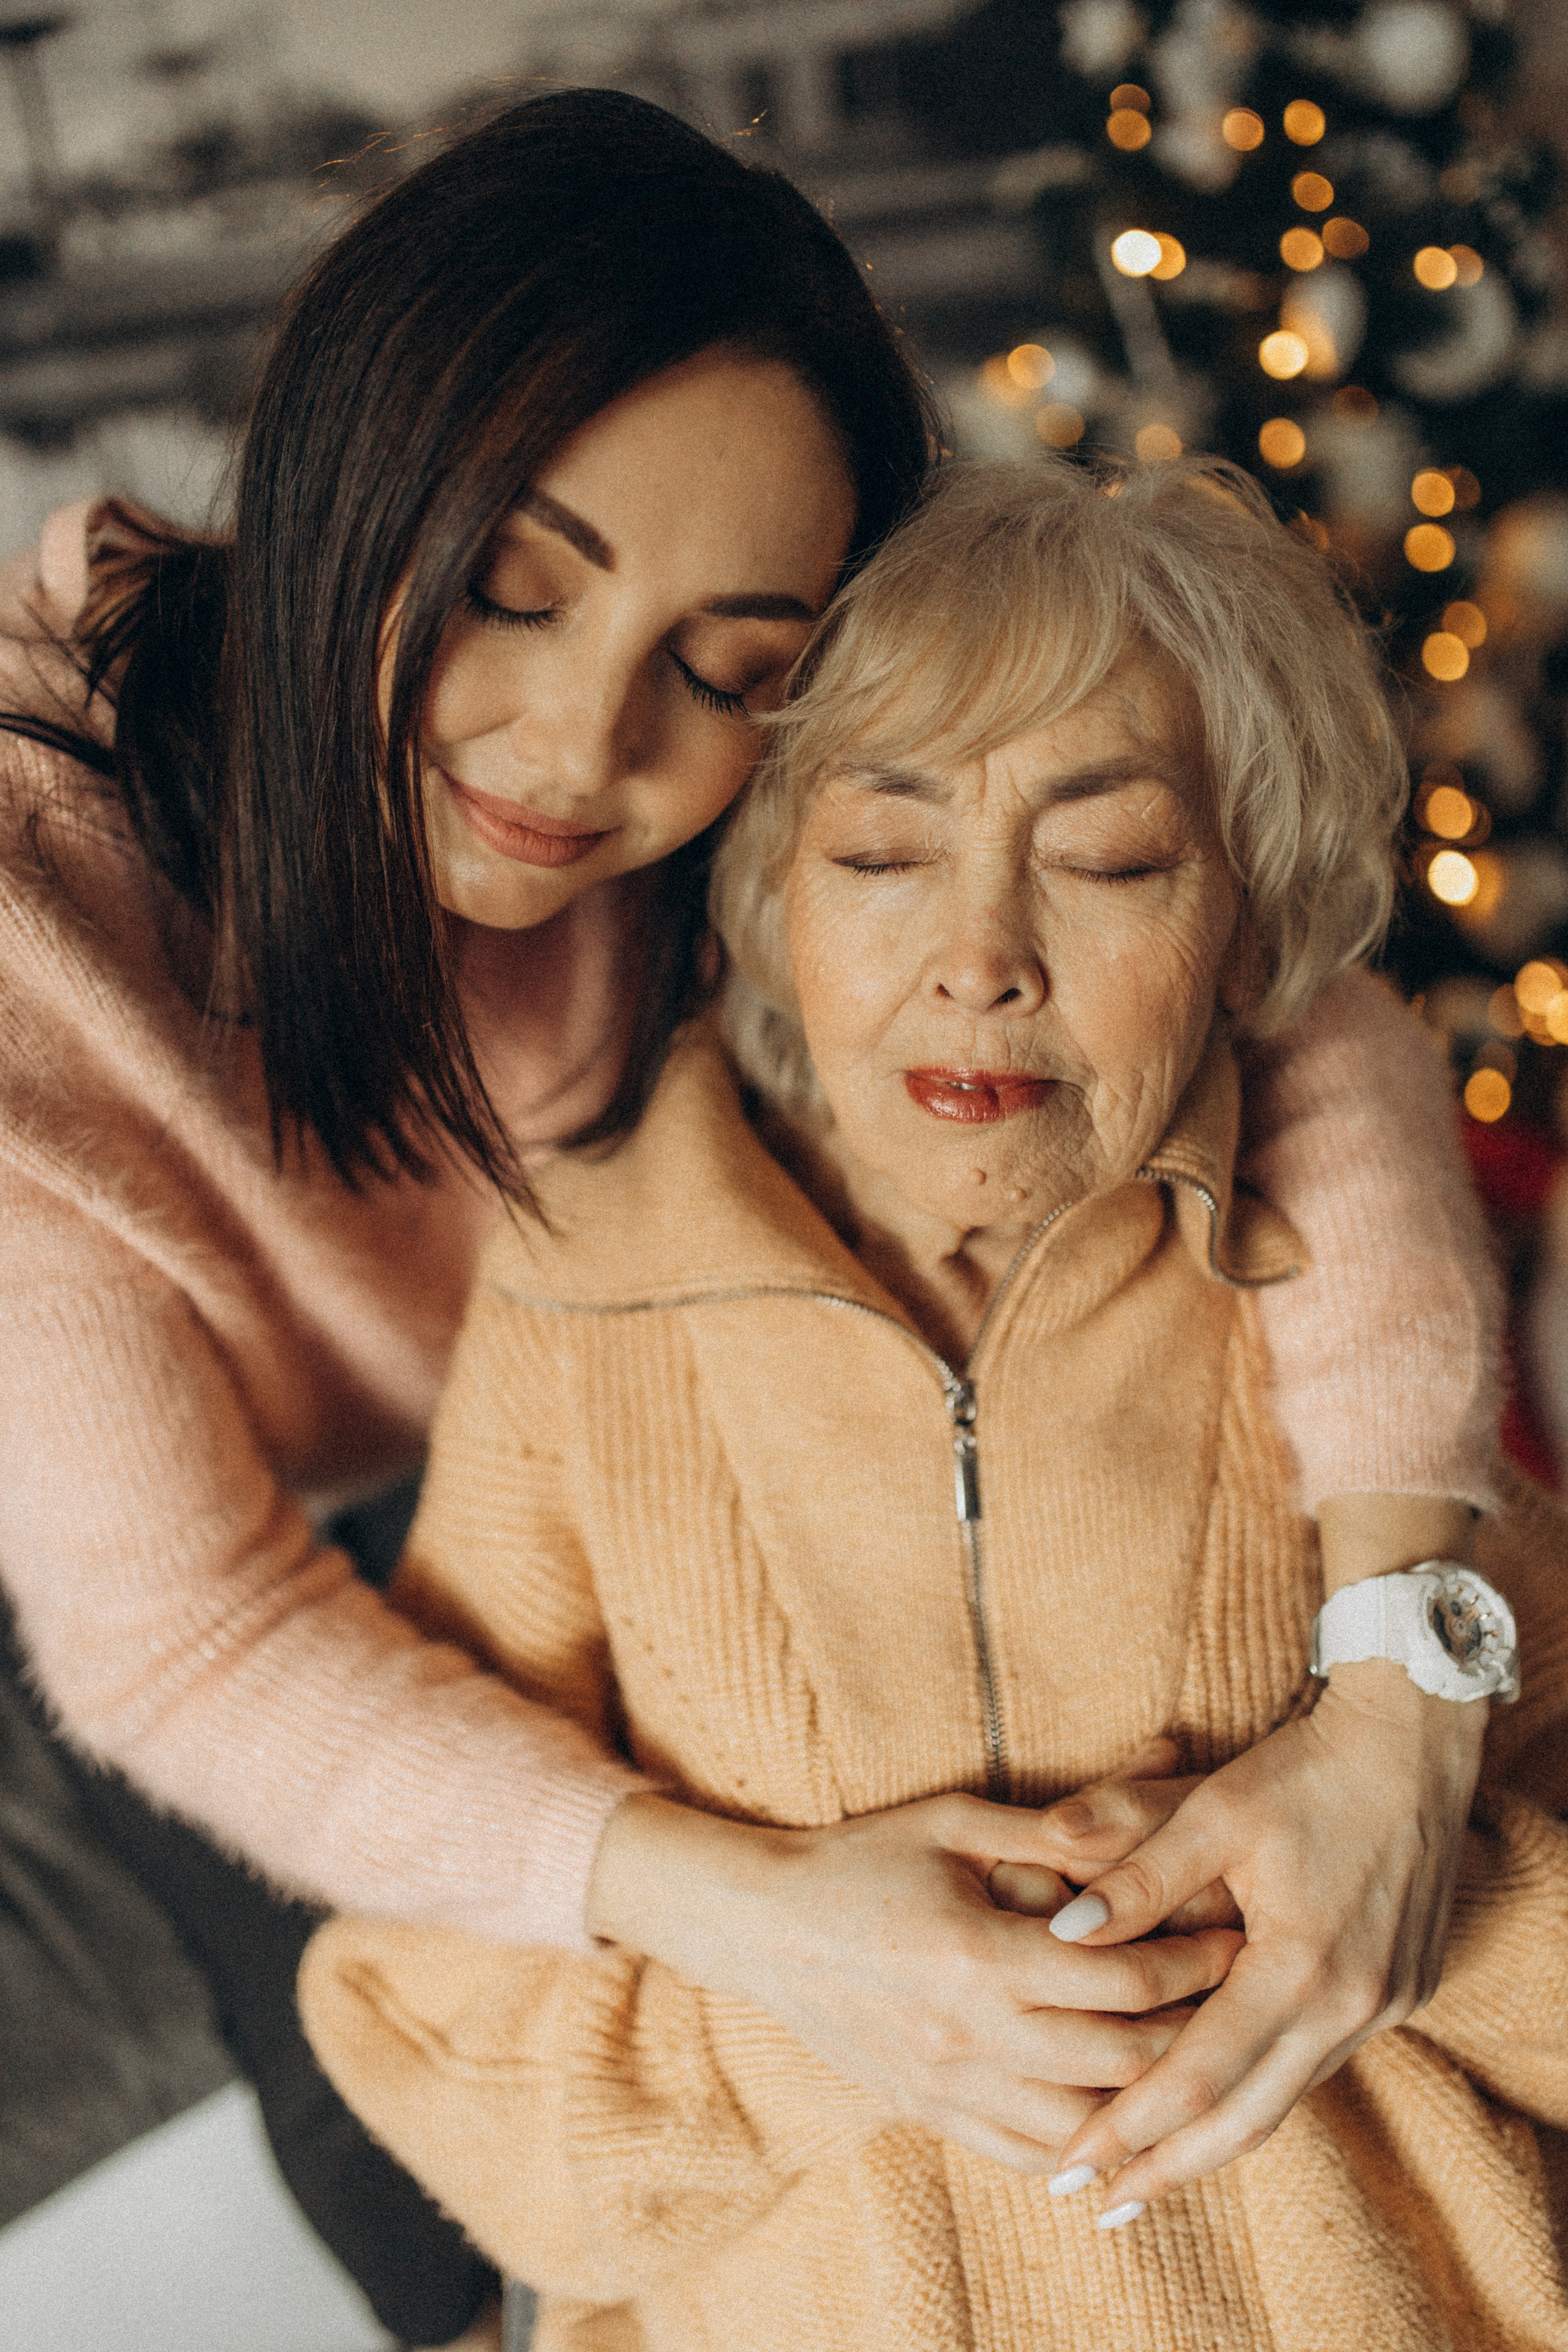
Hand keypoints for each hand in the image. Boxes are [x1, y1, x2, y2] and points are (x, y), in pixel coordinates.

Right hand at [586, 1786, 1241, 2173]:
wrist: (761, 1924)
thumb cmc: (863, 1856)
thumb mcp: (954, 1821)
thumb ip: (1051, 1827)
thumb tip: (1147, 1802)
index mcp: (979, 1956)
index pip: (1121, 1979)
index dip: (1192, 1960)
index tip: (1239, 1935)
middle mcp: (970, 2036)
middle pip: (1120, 2063)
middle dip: (1195, 2034)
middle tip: (1242, 2002)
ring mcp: (949, 2087)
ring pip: (1084, 2130)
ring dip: (1148, 2104)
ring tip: (1196, 2063)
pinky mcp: (931, 2114)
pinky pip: (1029, 2157)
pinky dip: (1087, 2149)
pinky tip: (1123, 2121)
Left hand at [1030, 1669, 1484, 2215]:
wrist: (1413, 1745)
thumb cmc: (1305, 1769)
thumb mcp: (1214, 1809)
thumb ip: (1134, 1873)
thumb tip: (1057, 1930)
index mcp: (1301, 1966)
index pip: (1200, 2075)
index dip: (1132, 2123)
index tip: (1072, 2160)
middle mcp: (1351, 2004)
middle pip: (1246, 2117)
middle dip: (1169, 2165)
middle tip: (1099, 2202)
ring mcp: (1383, 2004)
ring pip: (1285, 2099)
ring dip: (1215, 2139)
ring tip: (1146, 2172)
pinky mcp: (1398, 1992)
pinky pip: (1315, 2066)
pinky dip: (1259, 2093)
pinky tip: (1216, 2105)